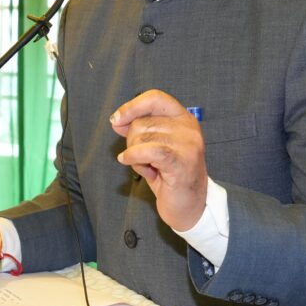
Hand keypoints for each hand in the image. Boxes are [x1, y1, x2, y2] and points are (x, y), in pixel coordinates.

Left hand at [111, 89, 207, 230]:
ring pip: (142, 137)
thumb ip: (139, 130)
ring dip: (135, 154)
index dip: (132, 106)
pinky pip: (147, 150)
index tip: (116, 120)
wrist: (189, 207)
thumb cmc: (170, 176)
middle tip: (142, 158)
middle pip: (142, 122)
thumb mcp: (153, 147)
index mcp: (183, 118)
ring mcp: (188, 144)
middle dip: (132, 141)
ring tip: (148, 166)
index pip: (155, 98)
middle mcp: (188, 127)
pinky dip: (133, 157)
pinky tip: (129, 163)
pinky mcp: (182, 161)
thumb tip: (117, 120)